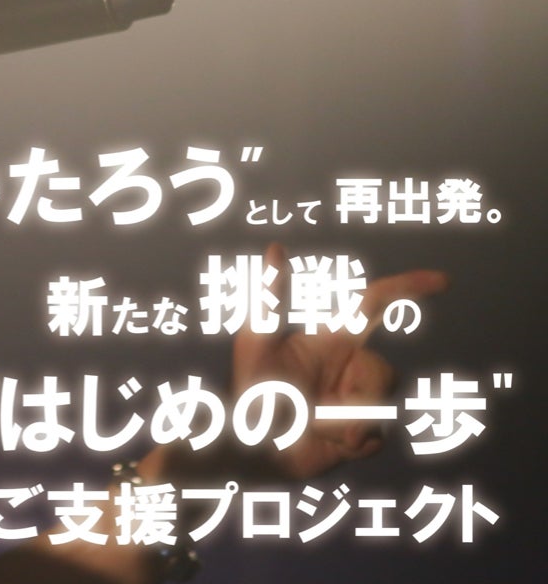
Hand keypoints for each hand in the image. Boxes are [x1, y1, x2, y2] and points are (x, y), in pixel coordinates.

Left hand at [230, 242, 448, 479]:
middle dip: (357, 396)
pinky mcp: (365, 433)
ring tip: (313, 424)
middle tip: (314, 409)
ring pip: (380, 406)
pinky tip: (325, 442)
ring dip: (344, 422)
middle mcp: (354, 365)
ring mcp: (362, 399)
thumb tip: (276, 248)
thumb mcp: (256, 341)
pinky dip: (348, 443)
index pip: (375, 305)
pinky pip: (374, 436)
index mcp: (334, 339)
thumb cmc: (252, 390)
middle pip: (384, 372)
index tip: (442, 280)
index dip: (408, 288)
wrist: (254, 446)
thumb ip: (270, 297)